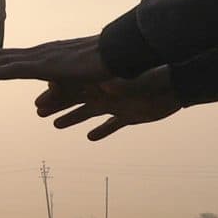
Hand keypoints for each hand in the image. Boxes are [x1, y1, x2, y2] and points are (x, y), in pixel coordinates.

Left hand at [0, 35, 110, 85]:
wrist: (118, 52)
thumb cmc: (102, 65)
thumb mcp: (77, 80)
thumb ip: (62, 89)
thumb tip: (52, 101)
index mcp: (43, 56)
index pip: (9, 57)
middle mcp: (37, 54)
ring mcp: (39, 58)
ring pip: (0, 62)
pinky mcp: (44, 66)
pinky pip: (13, 70)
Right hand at [35, 66, 180, 140]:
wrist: (180, 85)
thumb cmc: (158, 79)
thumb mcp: (138, 81)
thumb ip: (121, 83)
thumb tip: (107, 85)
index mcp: (103, 83)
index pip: (74, 87)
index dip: (57, 94)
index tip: (41, 100)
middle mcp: (106, 93)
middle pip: (76, 100)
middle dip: (57, 105)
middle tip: (38, 112)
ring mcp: (117, 104)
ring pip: (89, 113)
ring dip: (72, 118)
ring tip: (55, 125)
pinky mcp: (130, 116)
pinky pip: (112, 125)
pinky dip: (102, 131)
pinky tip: (90, 138)